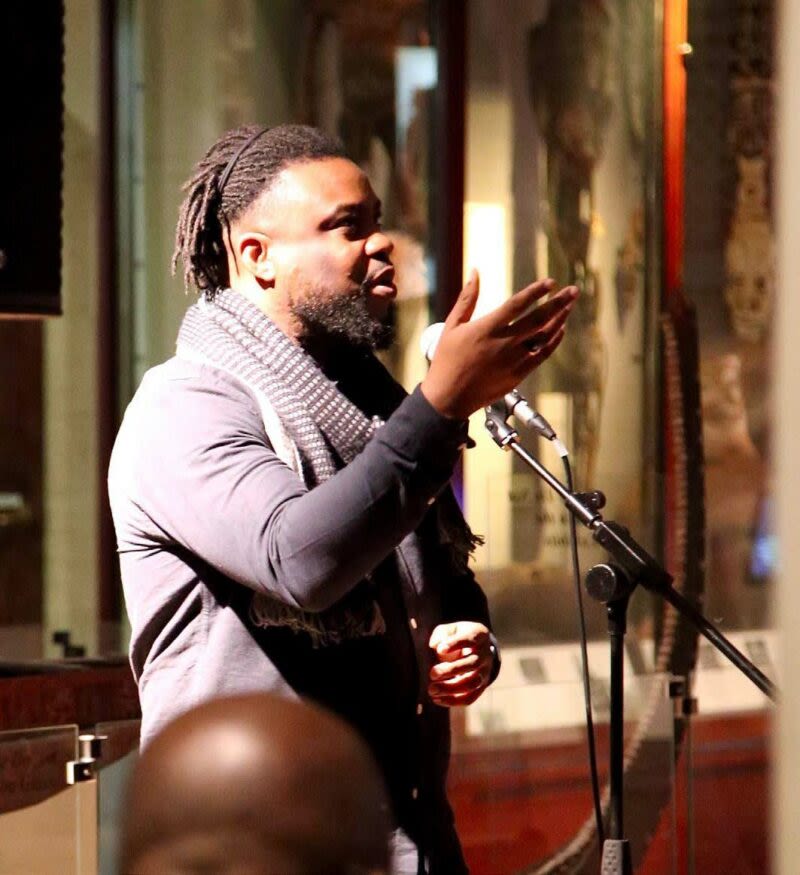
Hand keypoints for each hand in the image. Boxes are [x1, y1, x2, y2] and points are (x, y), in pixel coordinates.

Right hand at [420, 270, 577, 419]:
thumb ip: (467, 297)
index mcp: (487, 328)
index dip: (536, 292)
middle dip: (559, 302)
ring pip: (544, 336)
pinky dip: (553, 341)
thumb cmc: (446, 361)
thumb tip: (475, 271)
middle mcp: (504, 343)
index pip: (518, 304)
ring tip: (569, 307)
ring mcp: (513, 360)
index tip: (550, 282)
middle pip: (539, 318)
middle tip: (573, 291)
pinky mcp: (518, 374)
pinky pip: (542, 355)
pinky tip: (560, 330)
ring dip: (560, 319)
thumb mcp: (452, 325)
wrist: (448, 398)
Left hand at [427, 621, 495, 707]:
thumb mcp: (450, 629)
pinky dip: (453, 701)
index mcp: (480, 634)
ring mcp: (485, 672)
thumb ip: (441, 634)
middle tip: (432, 673)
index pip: (470, 639)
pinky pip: (470, 697)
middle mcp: (486, 654)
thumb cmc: (457, 636)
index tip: (439, 649)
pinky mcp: (481, 687)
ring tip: (432, 689)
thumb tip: (436, 646)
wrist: (475, 648)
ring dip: (451, 688)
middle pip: (472, 664)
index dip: (455, 644)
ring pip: (472, 684)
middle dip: (451, 670)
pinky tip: (437, 699)